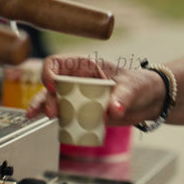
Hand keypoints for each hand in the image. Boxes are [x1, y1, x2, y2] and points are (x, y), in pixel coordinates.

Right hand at [27, 55, 165, 125]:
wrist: (149, 100)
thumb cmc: (140, 84)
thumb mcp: (133, 87)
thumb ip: (122, 98)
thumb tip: (114, 110)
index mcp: (86, 65)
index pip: (58, 62)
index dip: (50, 72)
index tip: (53, 85)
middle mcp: (78, 79)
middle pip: (52, 83)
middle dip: (47, 96)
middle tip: (52, 112)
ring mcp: (78, 95)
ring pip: (53, 98)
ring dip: (43, 106)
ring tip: (35, 116)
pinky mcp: (82, 110)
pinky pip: (63, 113)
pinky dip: (52, 117)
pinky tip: (40, 121)